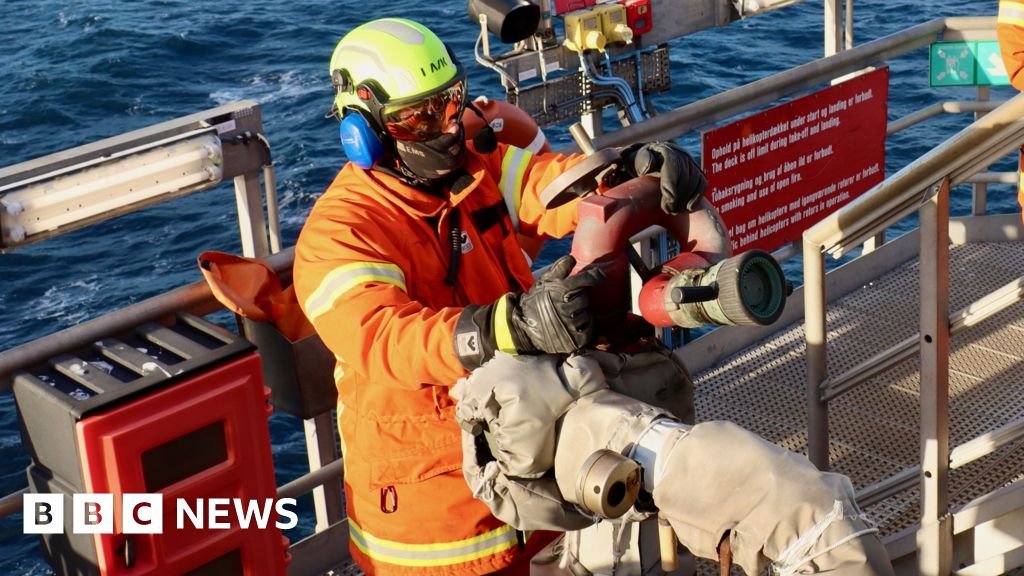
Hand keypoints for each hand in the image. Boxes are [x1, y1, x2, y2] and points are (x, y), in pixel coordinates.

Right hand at [453, 255, 605, 369]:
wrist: (523, 327)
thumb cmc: (535, 301)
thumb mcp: (543, 281)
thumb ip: (559, 268)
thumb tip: (573, 258)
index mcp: (562, 290)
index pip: (587, 280)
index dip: (595, 276)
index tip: (600, 275)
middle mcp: (569, 306)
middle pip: (585, 297)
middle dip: (579, 297)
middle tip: (567, 300)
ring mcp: (573, 324)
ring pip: (587, 312)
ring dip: (581, 312)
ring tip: (568, 314)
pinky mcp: (576, 338)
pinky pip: (589, 327)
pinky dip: (585, 324)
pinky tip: (573, 323)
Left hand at [620, 141, 706, 213]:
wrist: (643, 165)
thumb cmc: (635, 166)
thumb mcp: (631, 162)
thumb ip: (639, 162)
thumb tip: (648, 168)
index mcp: (664, 150)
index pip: (673, 166)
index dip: (671, 186)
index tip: (666, 203)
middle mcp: (680, 154)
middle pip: (686, 176)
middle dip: (679, 196)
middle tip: (668, 210)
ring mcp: (690, 163)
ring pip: (696, 181)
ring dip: (686, 199)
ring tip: (674, 211)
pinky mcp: (696, 172)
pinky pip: (702, 184)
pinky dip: (696, 197)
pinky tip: (687, 208)